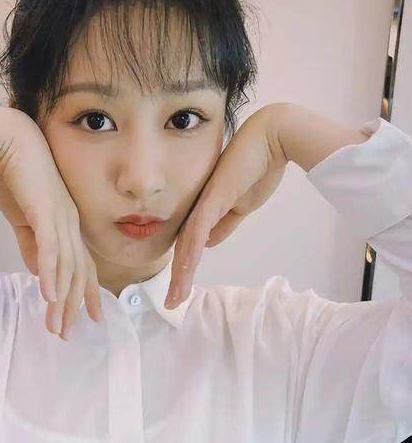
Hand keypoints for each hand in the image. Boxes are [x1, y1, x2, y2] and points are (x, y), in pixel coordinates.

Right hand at [0, 112, 103, 339]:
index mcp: (67, 225)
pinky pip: (50, 248)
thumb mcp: (24, 216)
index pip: (81, 265)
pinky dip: (49, 273)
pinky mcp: (45, 212)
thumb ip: (31, 243)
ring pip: (65, 267)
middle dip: (72, 306)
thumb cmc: (17, 174)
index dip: (86, 293)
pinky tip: (48, 295)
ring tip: (56, 326)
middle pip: (76, 273)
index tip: (90, 317)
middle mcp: (70, 225)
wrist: (11, 140)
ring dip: (60, 299)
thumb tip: (36, 271)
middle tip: (66, 334)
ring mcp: (61, 219)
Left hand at [164, 105, 288, 308]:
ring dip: (181, 274)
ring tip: (175, 299)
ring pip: (186, 245)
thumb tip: (209, 244)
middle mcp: (198, 208)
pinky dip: (190, 255)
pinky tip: (184, 274)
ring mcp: (202, 204)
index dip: (184, 268)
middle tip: (172, 303)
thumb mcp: (241, 205)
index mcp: (205, 210)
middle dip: (178, 278)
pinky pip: (197, 231)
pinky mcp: (211, 199)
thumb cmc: (257, 168)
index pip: (190, 244)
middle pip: (183, 248)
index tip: (181, 291)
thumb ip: (225, 224)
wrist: (270, 139)